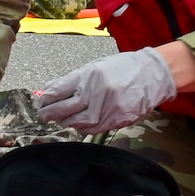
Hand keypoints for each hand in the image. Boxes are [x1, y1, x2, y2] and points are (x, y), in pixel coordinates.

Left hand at [35, 46, 176, 133]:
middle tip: (43, 116)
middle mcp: (97, 92)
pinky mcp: (117, 119)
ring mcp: (107, 107)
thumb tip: (52, 87)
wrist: (152, 75)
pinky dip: (83, 128)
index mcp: (89, 75)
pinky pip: (95, 128)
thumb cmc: (123, 68)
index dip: (47, 99)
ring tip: (61, 120)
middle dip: (51, 114)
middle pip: (66, 108)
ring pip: (79, 122)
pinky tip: (78, 125)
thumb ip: (74, 79)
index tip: (41, 102)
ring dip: (66, 122)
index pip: (59, 90)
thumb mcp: (96, 67)